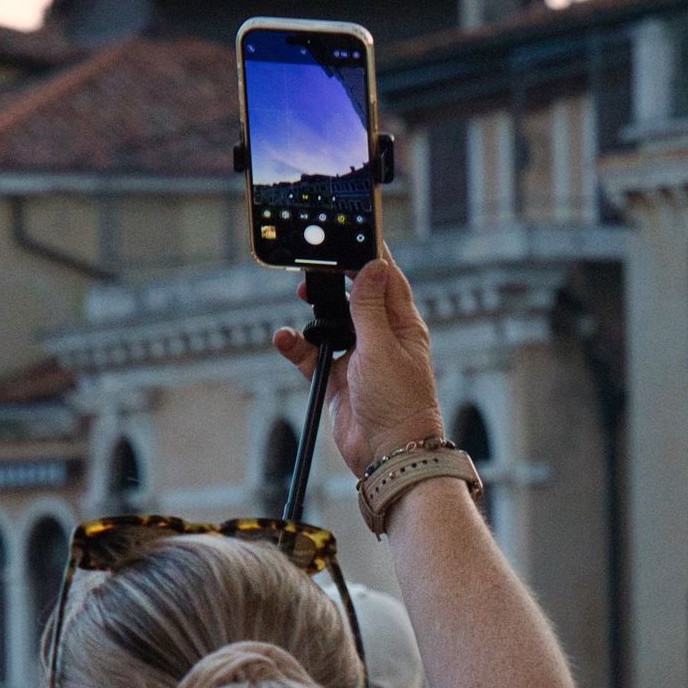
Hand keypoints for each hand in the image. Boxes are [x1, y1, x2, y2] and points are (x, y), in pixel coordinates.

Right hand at [273, 258, 445, 475]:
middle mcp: (381, 338)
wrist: (388, 454)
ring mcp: (358, 358)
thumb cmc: (398, 403)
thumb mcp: (381, 348)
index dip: (369, 255)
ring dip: (313, 312)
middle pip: (354, 296)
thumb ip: (370, 307)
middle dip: (334, 280)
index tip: (352, 233)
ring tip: (299, 297)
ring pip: (330, 323)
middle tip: (313, 266)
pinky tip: (284, 338)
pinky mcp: (337, 378)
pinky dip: (297, 345)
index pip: (386, 279)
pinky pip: (311, 354)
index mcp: (402, 325)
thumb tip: (373, 265)